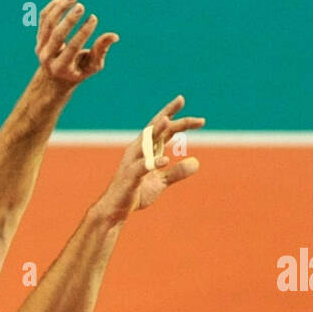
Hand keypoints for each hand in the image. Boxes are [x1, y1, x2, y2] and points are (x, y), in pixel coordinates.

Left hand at [36, 0, 118, 86]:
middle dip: (70, 19)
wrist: (54, 77)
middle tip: (81, 6)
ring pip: (48, 23)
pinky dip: (53, 7)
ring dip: (60, 8)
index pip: (73, 47)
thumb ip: (101, 51)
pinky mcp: (38, 37)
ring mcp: (40, 46)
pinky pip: (43, 18)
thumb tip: (114, 36)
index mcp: (61, 67)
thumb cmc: (79, 71)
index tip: (94, 18)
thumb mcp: (92, 66)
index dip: (84, 32)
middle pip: (57, 35)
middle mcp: (48, 57)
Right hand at [100, 97, 203, 222]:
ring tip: (168, 121)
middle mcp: (138, 150)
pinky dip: (153, 162)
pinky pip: (142, 167)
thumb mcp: (161, 182)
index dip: (172, 114)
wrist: (116, 209)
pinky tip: (165, 160)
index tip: (184, 102)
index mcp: (146, 149)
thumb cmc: (136, 192)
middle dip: (170, 116)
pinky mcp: (130, 176)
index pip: (161, 128)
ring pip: (145, 142)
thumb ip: (177, 172)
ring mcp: (133, 162)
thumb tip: (196, 163)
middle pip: (155, 129)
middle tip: (186, 106)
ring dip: (156, 131)